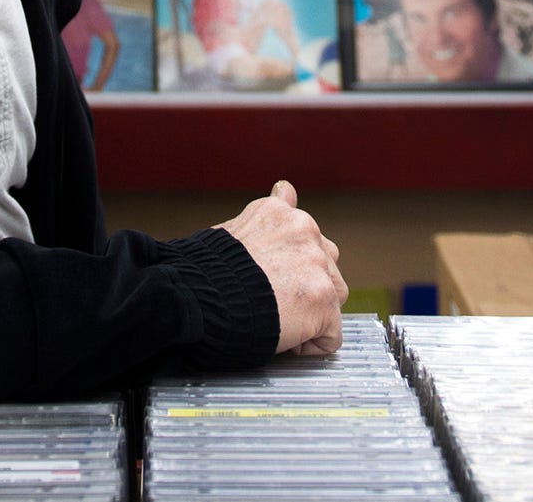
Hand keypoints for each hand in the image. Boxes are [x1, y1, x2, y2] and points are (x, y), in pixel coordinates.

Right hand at [218, 180, 345, 355]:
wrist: (198, 298)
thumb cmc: (206, 272)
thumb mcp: (235, 227)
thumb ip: (267, 215)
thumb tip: (286, 188)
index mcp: (281, 213)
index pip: (306, 240)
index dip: (288, 267)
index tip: (268, 281)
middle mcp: (304, 230)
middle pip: (325, 265)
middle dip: (305, 286)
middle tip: (271, 301)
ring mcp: (316, 265)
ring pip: (333, 297)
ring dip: (312, 312)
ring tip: (278, 319)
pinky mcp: (323, 300)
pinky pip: (331, 334)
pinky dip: (310, 344)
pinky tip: (285, 338)